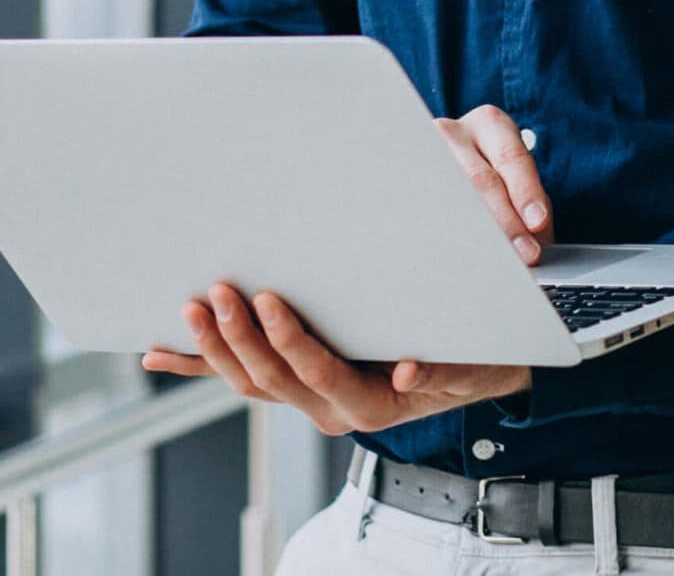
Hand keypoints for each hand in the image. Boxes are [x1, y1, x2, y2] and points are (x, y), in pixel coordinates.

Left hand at [142, 284, 529, 435]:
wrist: (478, 372)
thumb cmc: (476, 358)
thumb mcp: (472, 362)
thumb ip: (441, 368)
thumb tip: (406, 370)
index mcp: (369, 404)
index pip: (318, 373)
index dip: (289, 340)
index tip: (269, 300)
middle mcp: (332, 409)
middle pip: (272, 380)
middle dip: (238, 338)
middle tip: (218, 293)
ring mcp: (311, 400)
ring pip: (251, 382)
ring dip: (215, 350)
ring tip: (188, 312)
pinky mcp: (299, 385)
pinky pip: (247, 379)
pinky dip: (204, 366)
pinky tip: (166, 353)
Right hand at [436, 105, 553, 263]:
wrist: (445, 156)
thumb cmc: (488, 166)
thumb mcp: (509, 167)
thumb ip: (526, 195)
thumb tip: (537, 235)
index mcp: (490, 123)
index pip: (510, 157)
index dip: (526, 192)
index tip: (538, 222)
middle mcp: (455, 133)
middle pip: (480, 180)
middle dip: (506, 223)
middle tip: (525, 254)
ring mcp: (425, 154)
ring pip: (452, 198)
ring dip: (479, 236)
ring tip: (498, 261)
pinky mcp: (408, 179)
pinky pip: (430, 212)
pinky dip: (452, 238)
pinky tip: (462, 257)